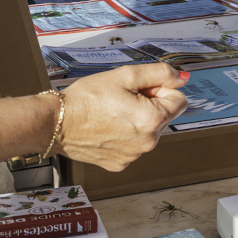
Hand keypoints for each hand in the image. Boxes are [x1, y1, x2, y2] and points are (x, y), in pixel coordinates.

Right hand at [57, 63, 188, 170]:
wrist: (56, 122)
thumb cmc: (86, 99)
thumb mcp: (125, 75)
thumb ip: (159, 73)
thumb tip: (181, 78)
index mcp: (153, 120)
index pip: (179, 100)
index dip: (161, 89)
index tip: (141, 88)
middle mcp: (147, 143)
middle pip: (164, 116)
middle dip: (150, 104)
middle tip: (123, 98)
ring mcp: (133, 156)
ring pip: (148, 132)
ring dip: (137, 120)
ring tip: (112, 113)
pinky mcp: (120, 164)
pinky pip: (132, 145)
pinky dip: (124, 135)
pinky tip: (107, 127)